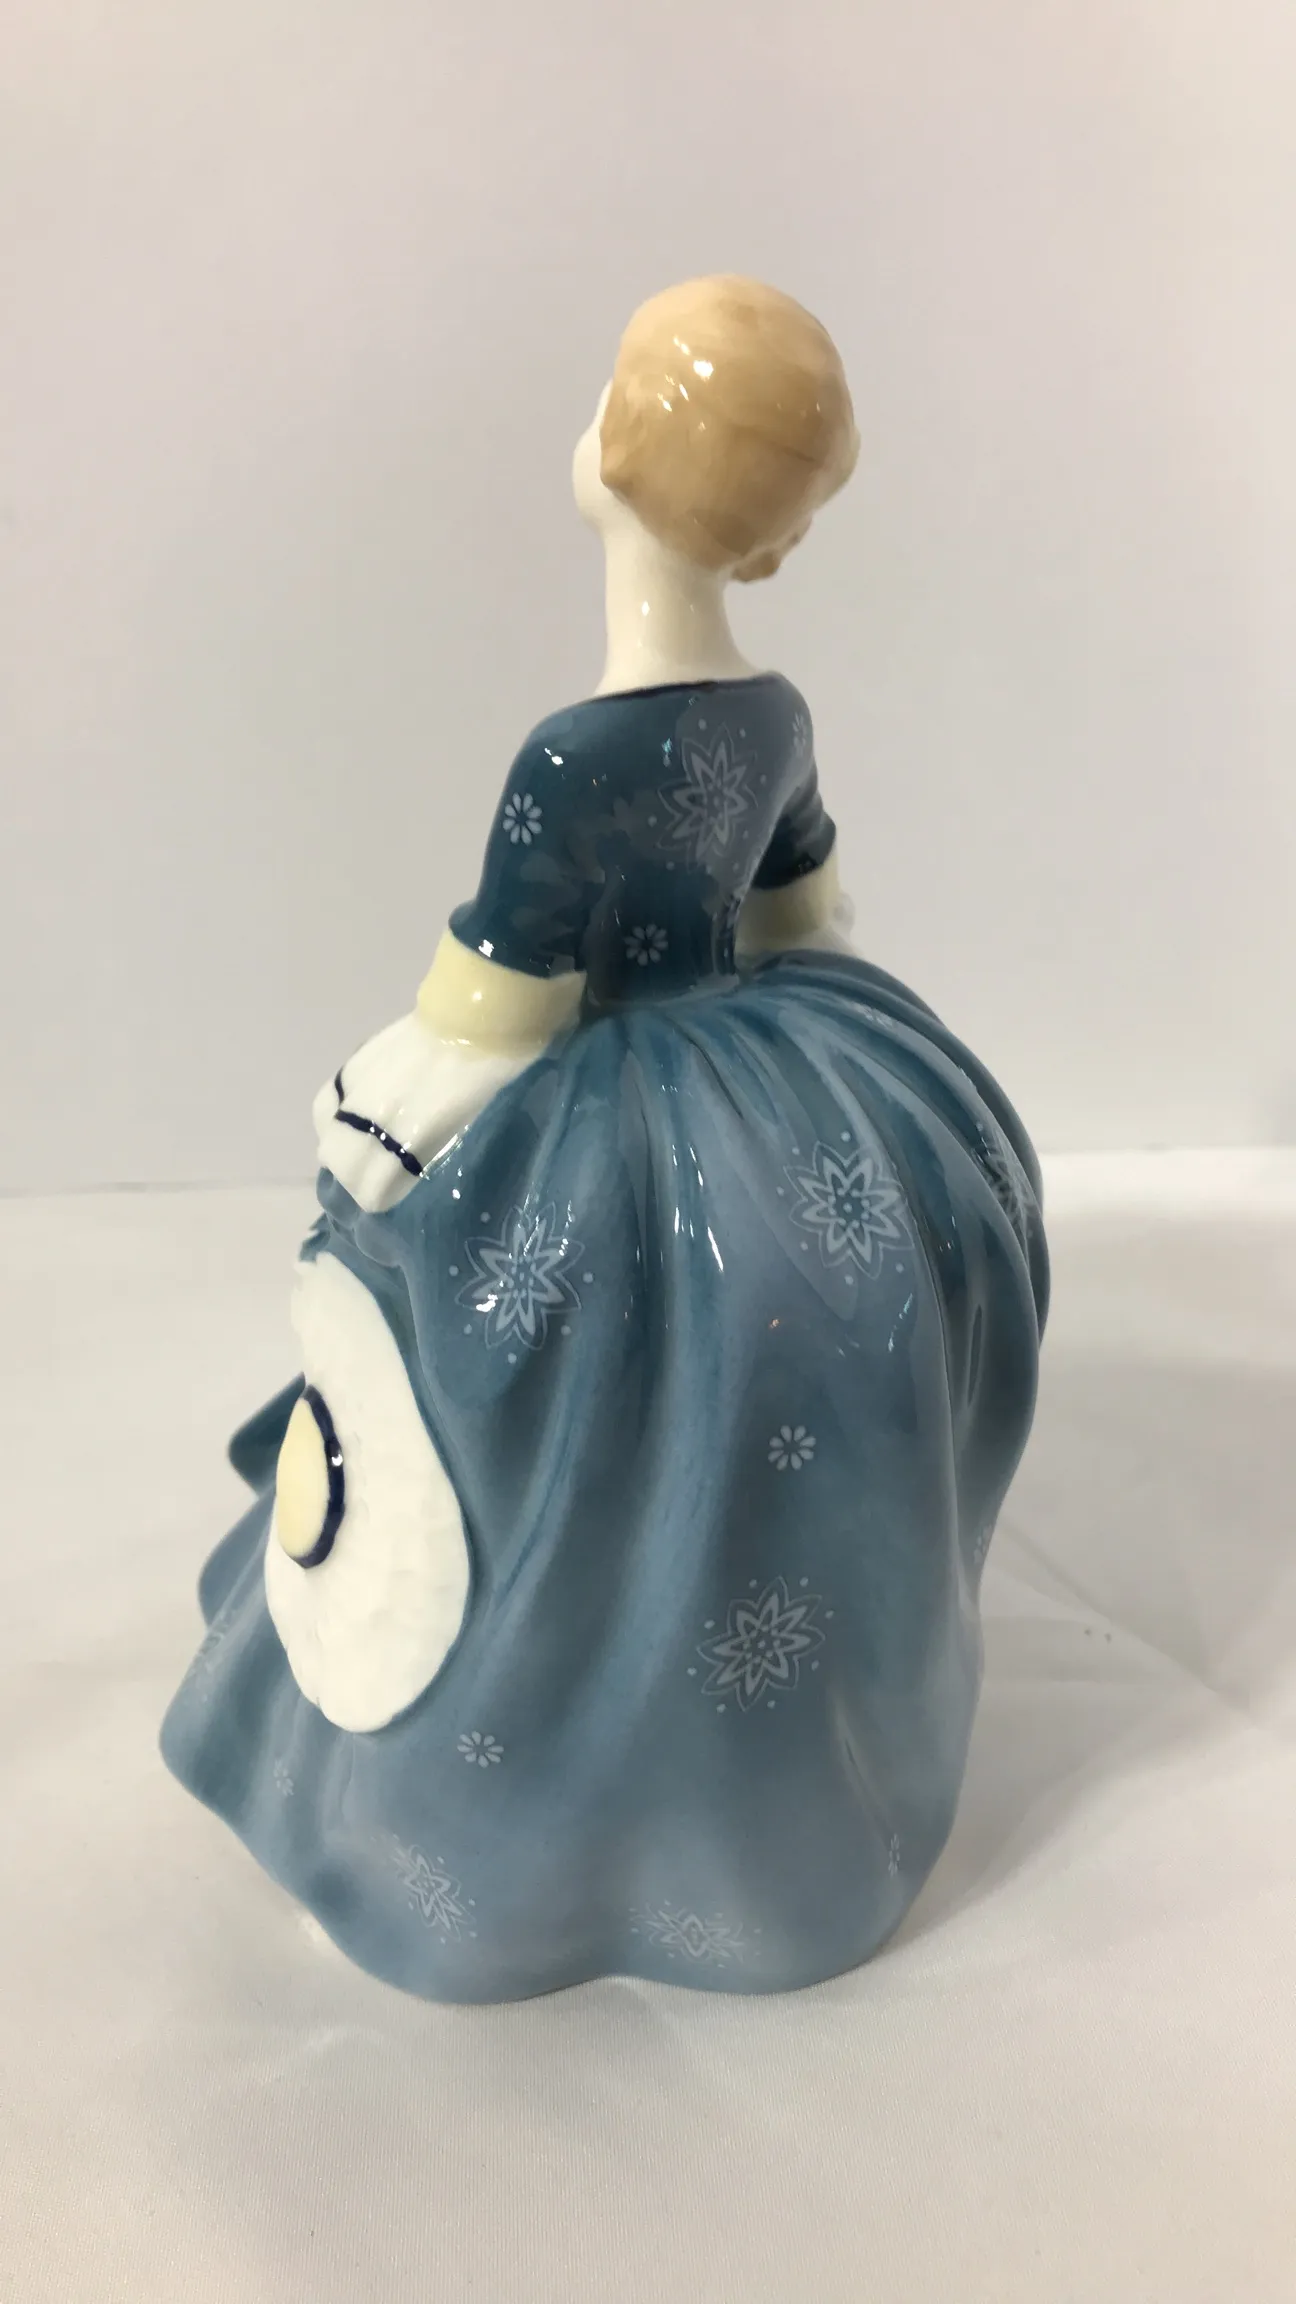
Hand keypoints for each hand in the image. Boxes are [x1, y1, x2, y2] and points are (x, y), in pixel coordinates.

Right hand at [314, 1012, 534, 1212]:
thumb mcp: (480, 1128)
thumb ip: (443, 1154)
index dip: (383, 1199)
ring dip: (342, 1146)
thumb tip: (423, 1176)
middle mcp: (381, 1116)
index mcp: (417, 1139)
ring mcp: (365, 1085)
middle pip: (341, 1164)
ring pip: (328, 1133)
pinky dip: (334, 1115)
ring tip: (364, 1147)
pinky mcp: (359, 1060)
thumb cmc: (502, 1075)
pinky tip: (351, 1118)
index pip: (372, 1192)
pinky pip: (328, 1099)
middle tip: (382, 1177)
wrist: (488, 1009)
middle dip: (357, 1178)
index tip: (398, 1198)